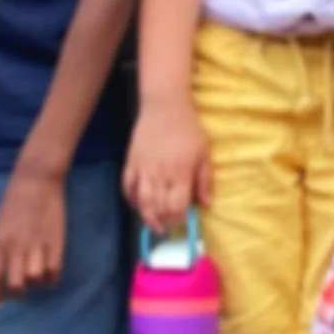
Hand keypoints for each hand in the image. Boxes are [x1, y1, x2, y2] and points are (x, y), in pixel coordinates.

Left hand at [0, 162, 66, 303]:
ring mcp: (37, 244)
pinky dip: (52, 277)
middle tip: (20, 293)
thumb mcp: (0, 223)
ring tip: (37, 278)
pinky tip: (51, 274)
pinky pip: (54, 269)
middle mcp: (16, 246)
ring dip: (36, 282)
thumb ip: (1, 245)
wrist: (37, 180)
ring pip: (35, 278)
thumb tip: (3, 265)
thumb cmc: (15, 198)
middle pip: (15, 282)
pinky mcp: (56, 241)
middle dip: (17, 293)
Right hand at [124, 99, 210, 236]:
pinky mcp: (130, 163)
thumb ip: (205, 181)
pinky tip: (138, 204)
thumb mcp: (204, 154)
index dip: (180, 218)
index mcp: (180, 174)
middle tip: (170, 225)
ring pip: (141, 202)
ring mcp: (142, 170)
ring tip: (154, 224)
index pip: (177, 207)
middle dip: (165, 221)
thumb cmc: (188, 130)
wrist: (164, 108)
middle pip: (158, 208)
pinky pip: (127, 187)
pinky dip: (131, 199)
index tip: (184, 220)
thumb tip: (206, 204)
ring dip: (147, 216)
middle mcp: (160, 176)